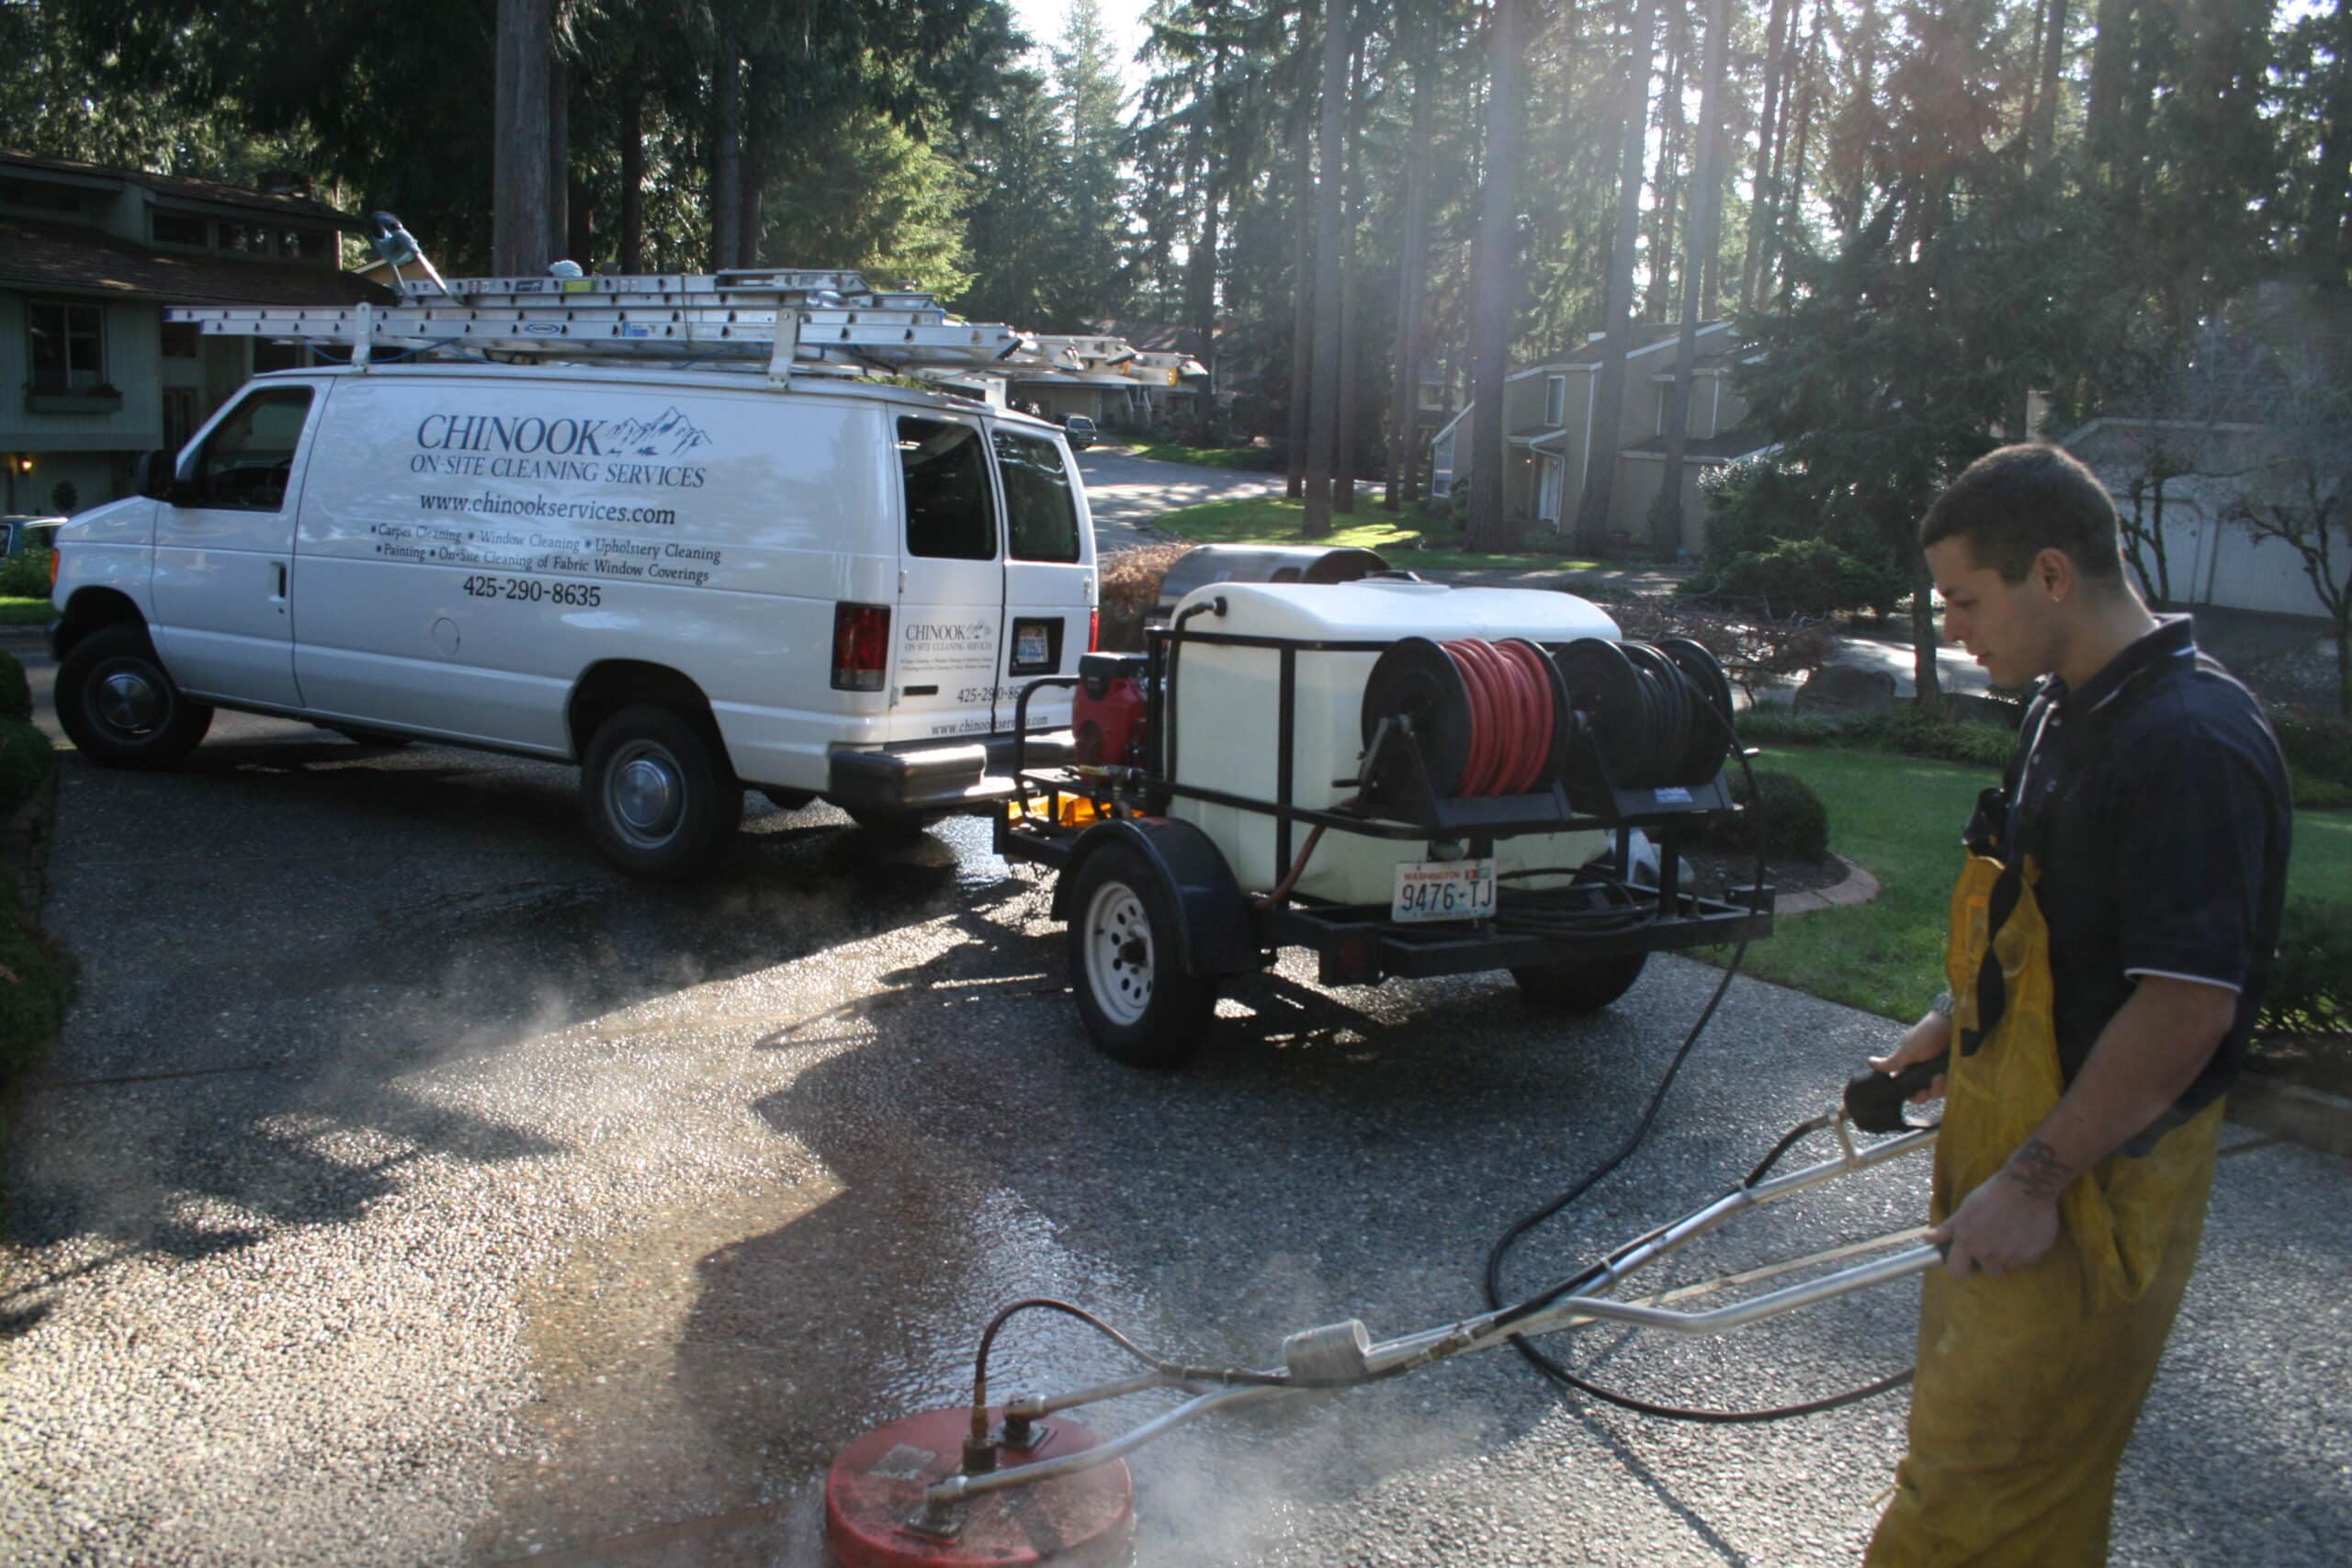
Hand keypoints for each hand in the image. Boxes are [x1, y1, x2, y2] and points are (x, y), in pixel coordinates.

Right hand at [1868, 1010, 1951, 1103]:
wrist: (1953, 1024)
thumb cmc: (1927, 1035)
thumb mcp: (1907, 1050)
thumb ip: (1891, 1063)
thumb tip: (1869, 1062)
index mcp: (1910, 1068)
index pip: (1906, 1089)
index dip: (1908, 1093)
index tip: (1911, 1091)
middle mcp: (1924, 1072)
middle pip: (1922, 1095)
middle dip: (1924, 1093)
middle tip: (1927, 1086)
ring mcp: (1940, 1073)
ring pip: (1937, 1092)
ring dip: (1938, 1087)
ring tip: (1940, 1075)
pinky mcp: (1955, 1073)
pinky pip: (1951, 1087)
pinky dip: (1949, 1083)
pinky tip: (1947, 1073)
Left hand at [1931, 1167, 2060, 1277]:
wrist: (2026, 1187)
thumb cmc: (1992, 1195)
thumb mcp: (1965, 1209)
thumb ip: (1946, 1229)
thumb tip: (1925, 1238)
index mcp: (1967, 1242)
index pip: (1957, 1272)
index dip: (1962, 1266)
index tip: (1969, 1260)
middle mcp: (1988, 1253)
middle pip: (1987, 1270)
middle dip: (1988, 1260)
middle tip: (1994, 1239)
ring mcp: (2011, 1256)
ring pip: (2006, 1267)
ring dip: (2006, 1257)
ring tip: (2009, 1235)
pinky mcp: (2031, 1256)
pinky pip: (2025, 1262)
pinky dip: (2024, 1252)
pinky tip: (2024, 1234)